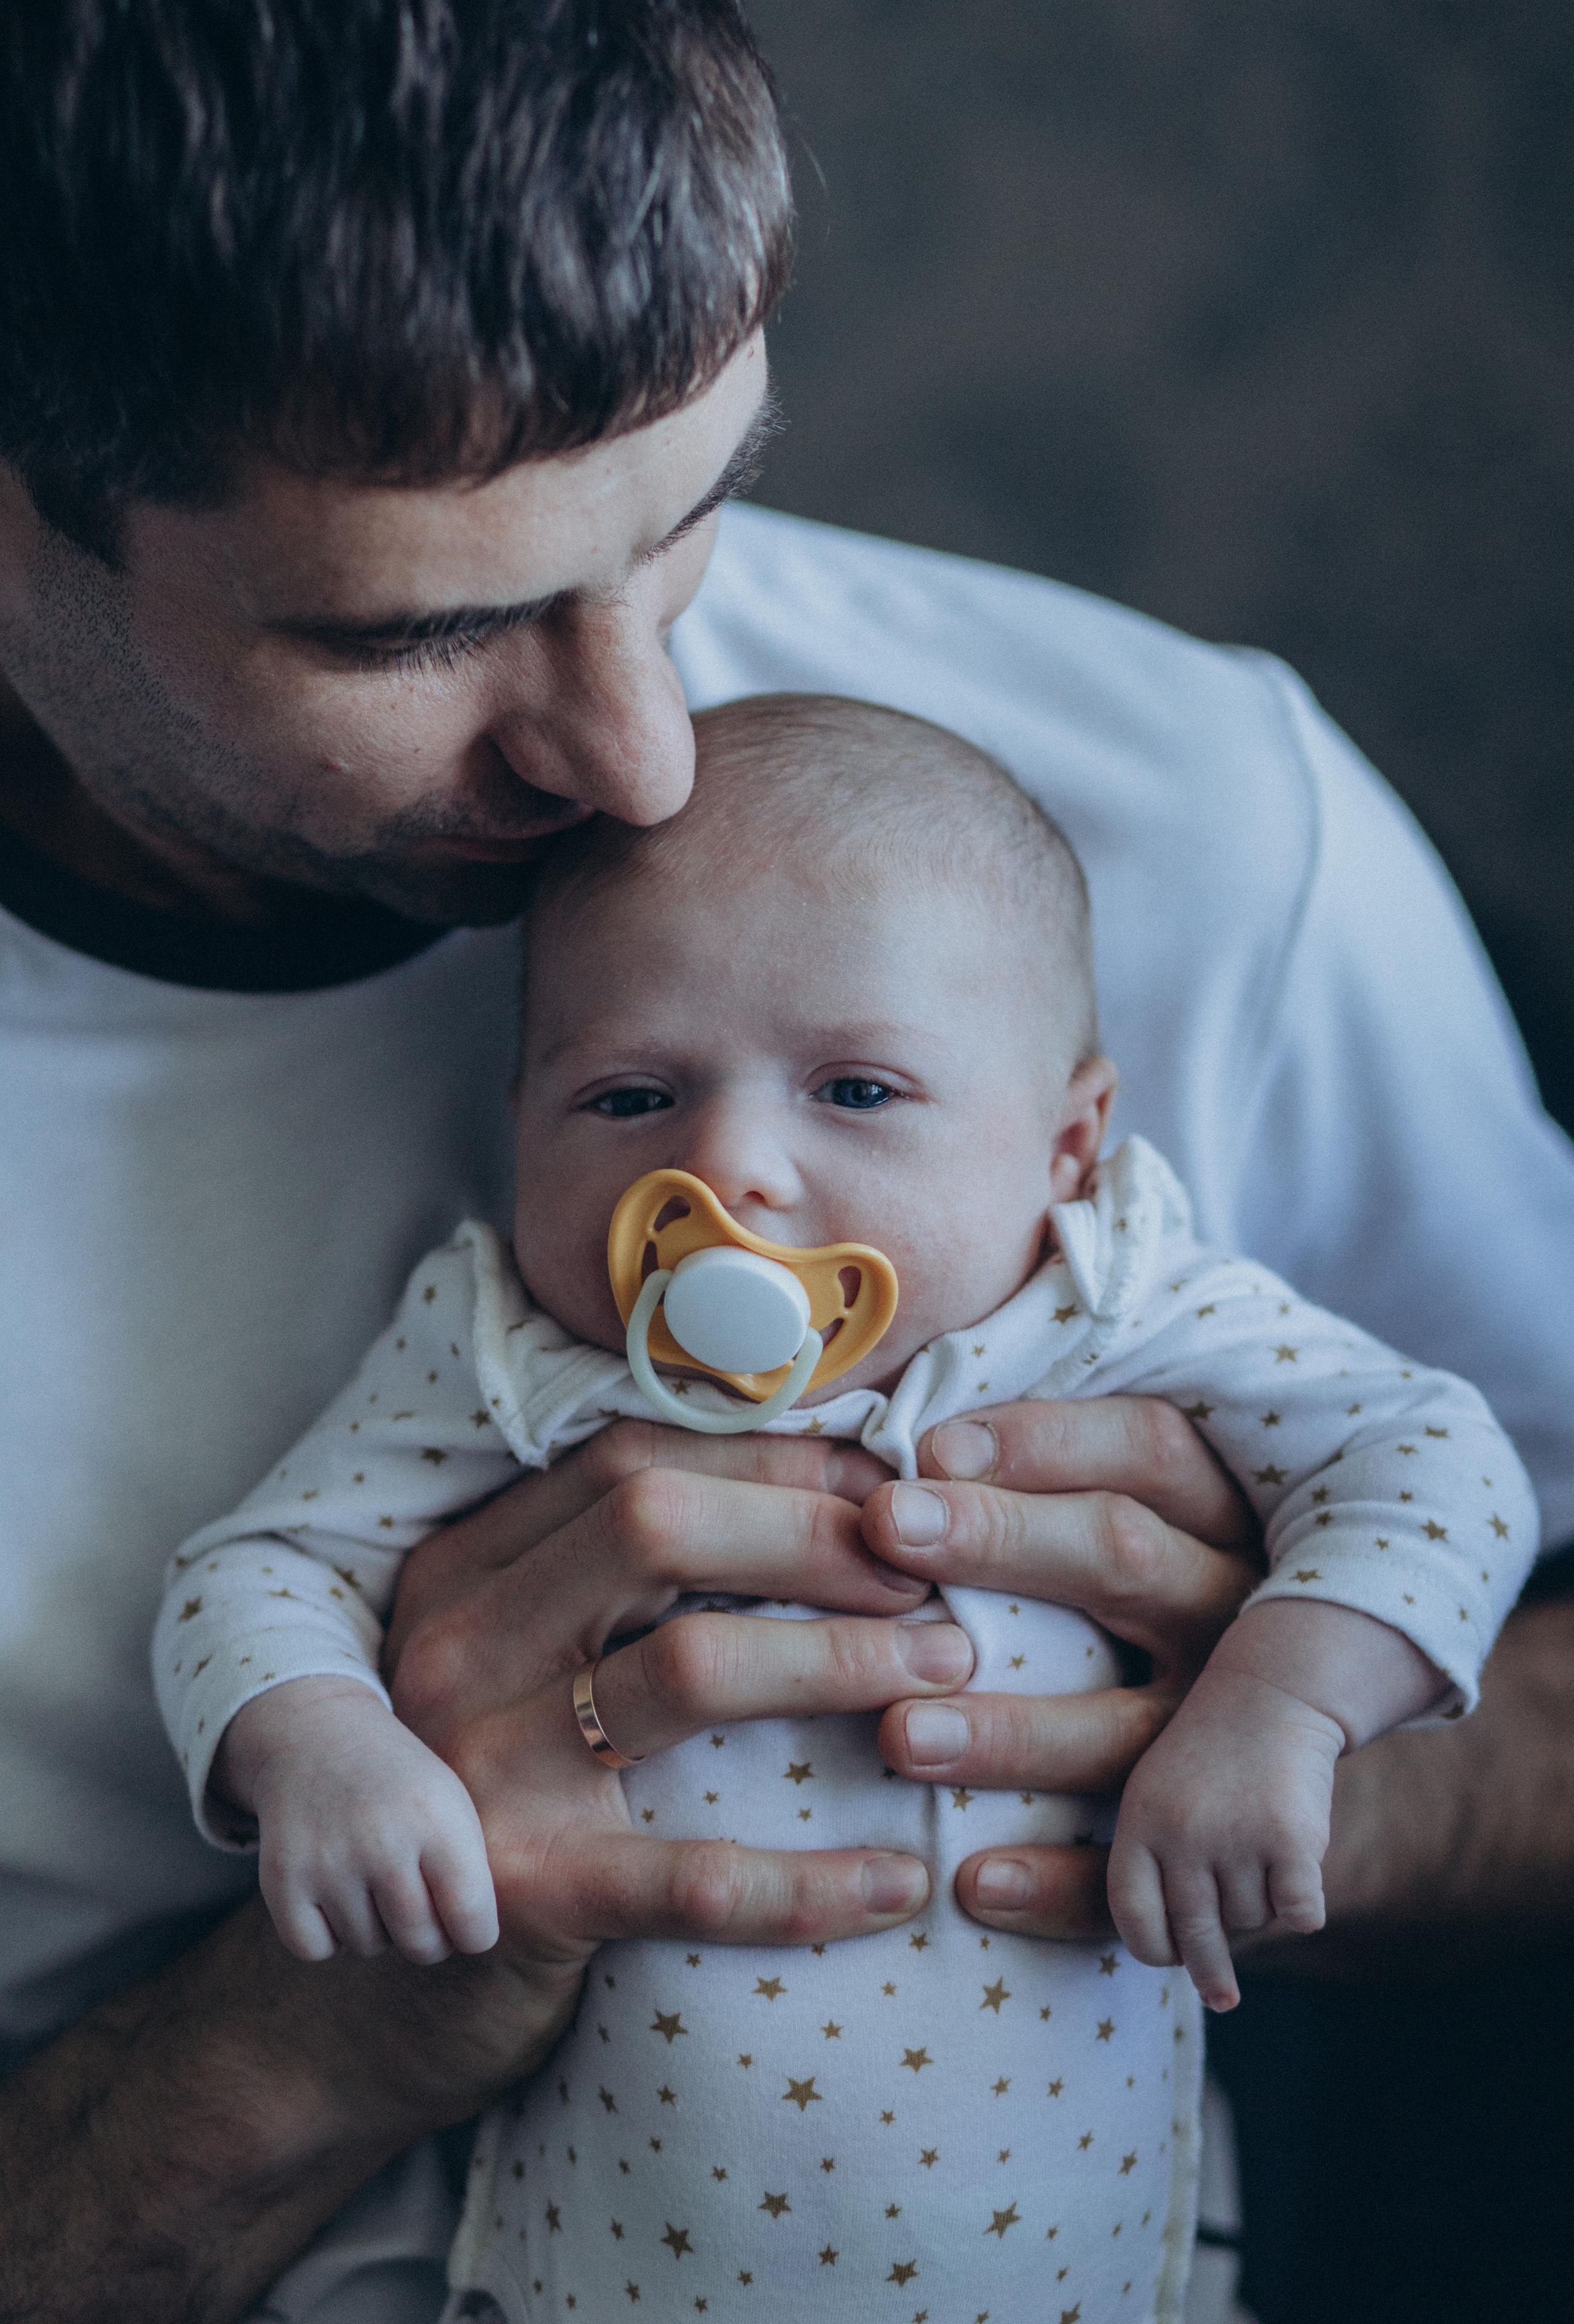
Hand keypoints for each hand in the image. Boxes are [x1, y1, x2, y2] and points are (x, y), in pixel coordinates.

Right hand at [218, 1677, 500, 1964]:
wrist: (318, 1737)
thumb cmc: (400, 1785)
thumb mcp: (451, 1804)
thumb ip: (469, 1873)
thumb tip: (469, 1945)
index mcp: (438, 1821)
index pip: (474, 1926)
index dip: (474, 1933)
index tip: (466, 1919)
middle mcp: (383, 1843)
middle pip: (422, 1945)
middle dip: (427, 1937)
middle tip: (417, 1898)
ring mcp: (328, 1863)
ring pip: (370, 1947)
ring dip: (376, 1926)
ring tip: (370, 1873)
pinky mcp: (283, 1880)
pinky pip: (316, 1949)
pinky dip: (326, 1933)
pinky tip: (332, 1889)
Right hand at [386, 1420, 960, 1990]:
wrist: (379, 1998)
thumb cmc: (504, 1794)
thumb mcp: (529, 1658)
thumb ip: (621, 1574)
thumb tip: (824, 1486)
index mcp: (464, 1569)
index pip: (627, 1460)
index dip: (771, 1459)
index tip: (885, 1485)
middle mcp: (457, 1647)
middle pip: (656, 1525)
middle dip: (814, 1534)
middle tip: (928, 1575)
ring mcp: (481, 1771)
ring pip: (686, 1669)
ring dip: (841, 1657)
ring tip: (948, 1667)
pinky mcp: (522, 1897)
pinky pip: (690, 1880)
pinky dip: (810, 1883)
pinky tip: (902, 1881)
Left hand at [858, 1395, 1261, 1936]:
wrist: (1287, 1781)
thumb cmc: (1140, 1600)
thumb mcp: (1127, 1504)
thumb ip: (1030, 1463)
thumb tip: (877, 1406)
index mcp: (1217, 1511)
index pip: (1145, 1448)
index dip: (1037, 1442)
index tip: (925, 1446)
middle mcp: (1232, 1613)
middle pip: (1125, 1558)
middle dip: (1000, 1539)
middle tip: (884, 1526)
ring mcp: (1229, 1737)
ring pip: (1129, 1726)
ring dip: (1012, 1731)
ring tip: (901, 1734)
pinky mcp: (1216, 1849)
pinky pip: (1145, 1870)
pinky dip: (1059, 1882)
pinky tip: (972, 1884)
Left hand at [1107, 1597, 1443, 2000]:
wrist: (1272, 1693)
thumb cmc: (1212, 1758)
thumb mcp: (1160, 1798)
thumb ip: (1157, 1865)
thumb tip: (1176, 1958)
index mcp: (1139, 1824)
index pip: (1133, 1916)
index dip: (1152, 1948)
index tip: (1169, 1961)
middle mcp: (1182, 1836)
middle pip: (1194, 1938)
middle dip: (1210, 1975)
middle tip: (1221, 1998)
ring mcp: (1236, 1839)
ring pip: (1251, 1921)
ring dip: (1261, 1904)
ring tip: (1260, 1852)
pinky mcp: (1291, 1842)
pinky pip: (1298, 1915)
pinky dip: (1304, 1907)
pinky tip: (1301, 1877)